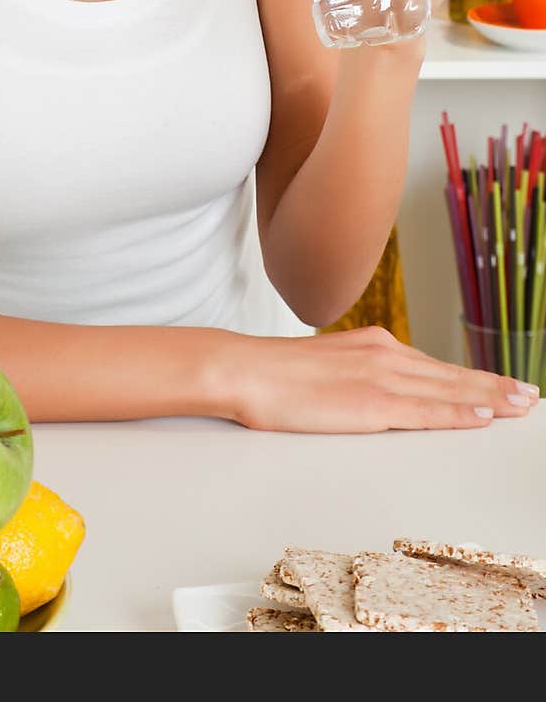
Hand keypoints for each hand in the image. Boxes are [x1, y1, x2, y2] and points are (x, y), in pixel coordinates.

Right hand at [214, 325, 538, 432]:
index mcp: (373, 346)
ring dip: (490, 398)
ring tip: (521, 404)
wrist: (244, 369)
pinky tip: (484, 416)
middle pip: (451, 376)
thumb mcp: (327, 367)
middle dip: (494, 386)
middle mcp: (384, 355)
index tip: (502, 385)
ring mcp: (380, 377)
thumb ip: (358, 375)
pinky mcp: (371, 403)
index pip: (435, 366)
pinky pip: (426, 410)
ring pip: (448, 390)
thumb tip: (377, 391)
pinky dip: (459, 412)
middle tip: (529, 395)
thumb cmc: (274, 375)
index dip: (473, 377)